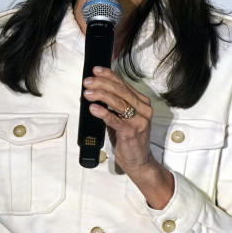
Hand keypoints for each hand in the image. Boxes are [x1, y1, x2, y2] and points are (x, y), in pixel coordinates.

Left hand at [82, 66, 174, 206]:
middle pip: (120, 91)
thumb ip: (113, 105)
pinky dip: (103, 112)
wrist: (140, 161)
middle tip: (88, 82)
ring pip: (118, 102)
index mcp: (142, 103)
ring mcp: (139, 120)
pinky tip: (93, 108)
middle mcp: (143, 109)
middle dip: (102, 84)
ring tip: (88, 93)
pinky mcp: (132, 132)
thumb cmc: (130, 140)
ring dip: (100, 95)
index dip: (109, 75)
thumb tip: (94, 92)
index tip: (96, 71)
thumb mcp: (123, 118)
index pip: (124, 84)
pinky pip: (115, 119)